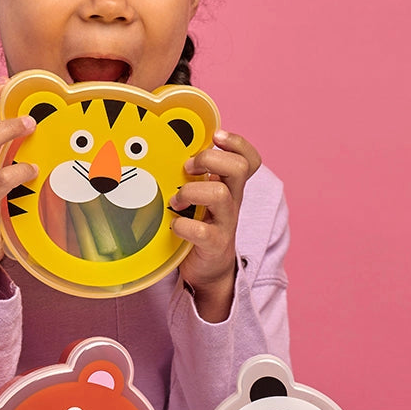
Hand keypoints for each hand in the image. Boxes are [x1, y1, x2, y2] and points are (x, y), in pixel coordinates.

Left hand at [170, 130, 260, 321]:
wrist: (209, 271)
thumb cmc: (199, 227)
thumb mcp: (200, 199)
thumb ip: (192, 178)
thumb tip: (161, 151)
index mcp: (229, 187)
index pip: (248, 159)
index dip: (236, 143)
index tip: (214, 138)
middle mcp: (232, 201)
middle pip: (239, 168)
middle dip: (210, 160)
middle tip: (189, 168)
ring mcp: (226, 223)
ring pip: (220, 194)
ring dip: (192, 192)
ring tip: (176, 201)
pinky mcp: (215, 245)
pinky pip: (202, 231)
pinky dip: (183, 226)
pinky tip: (174, 226)